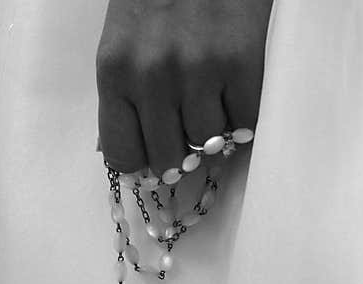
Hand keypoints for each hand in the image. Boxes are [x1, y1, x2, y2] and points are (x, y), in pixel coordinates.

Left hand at [97, 0, 272, 173]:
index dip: (143, 164)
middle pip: (170, 159)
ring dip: (215, 132)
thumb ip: (120, 95)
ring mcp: (200, 70)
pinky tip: (235, 93)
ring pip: (211, 144)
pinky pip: (247, 122)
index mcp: (116, 70)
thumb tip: (119, 153)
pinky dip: (244, 117)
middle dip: (181, 154)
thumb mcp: (122, 39)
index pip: (125, 154)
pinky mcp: (242, 63)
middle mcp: (154, 75)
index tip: (156, 161)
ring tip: (214, 103)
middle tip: (190, 135)